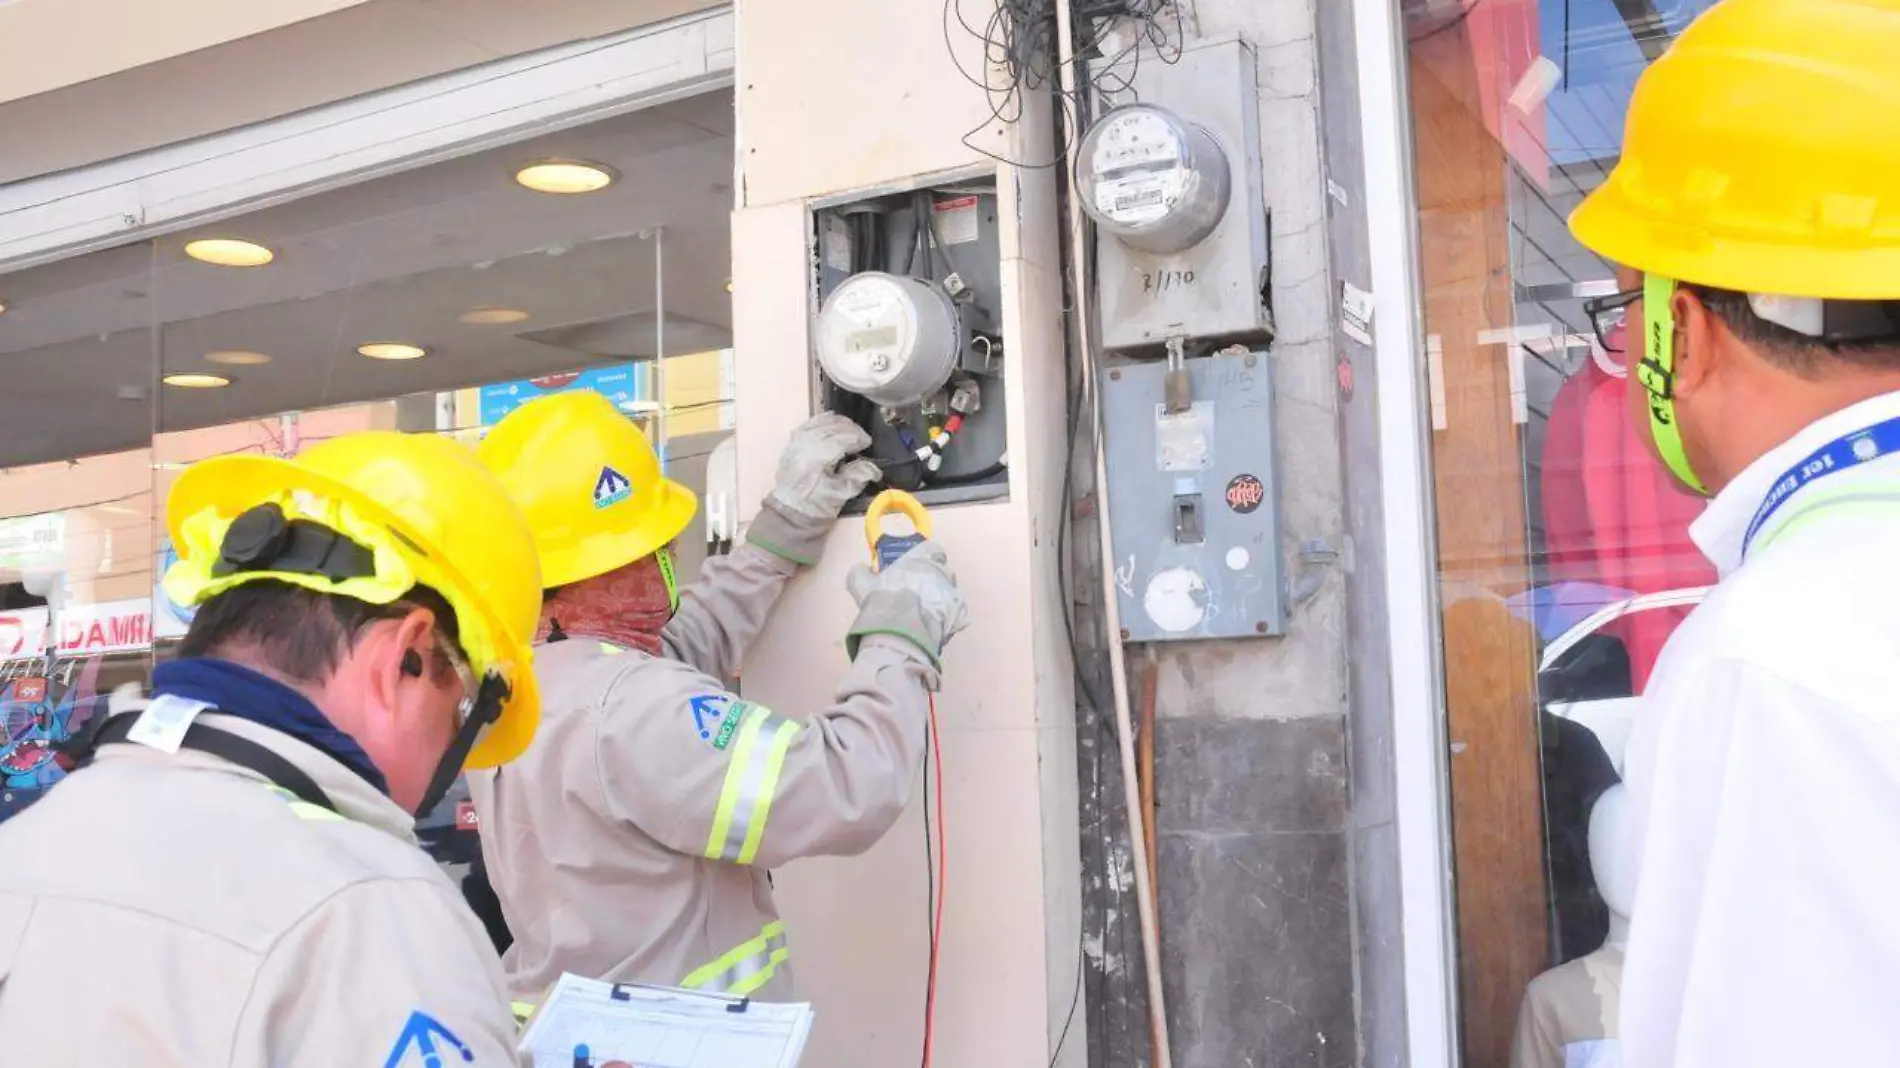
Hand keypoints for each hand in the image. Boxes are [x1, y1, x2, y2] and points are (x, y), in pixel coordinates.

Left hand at [768, 413, 881, 520]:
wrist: (789, 514)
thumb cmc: (816, 506)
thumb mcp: (841, 495)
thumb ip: (858, 477)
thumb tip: (874, 468)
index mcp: (818, 458)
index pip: (841, 439)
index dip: (857, 438)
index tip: (868, 443)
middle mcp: (805, 446)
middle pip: (831, 428)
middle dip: (850, 429)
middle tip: (862, 437)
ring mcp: (796, 444)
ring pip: (818, 423)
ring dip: (836, 423)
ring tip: (849, 429)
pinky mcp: (791, 446)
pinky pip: (807, 425)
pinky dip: (820, 422)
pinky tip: (829, 423)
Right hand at [844, 540, 969, 665]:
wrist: (900, 630)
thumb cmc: (882, 600)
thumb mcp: (861, 583)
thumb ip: (861, 572)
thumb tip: (862, 568)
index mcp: (922, 557)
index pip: (932, 548)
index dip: (926, 556)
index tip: (916, 565)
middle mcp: (942, 571)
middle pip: (942, 571)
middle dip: (933, 579)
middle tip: (916, 592)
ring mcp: (953, 593)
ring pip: (950, 593)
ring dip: (940, 599)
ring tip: (924, 612)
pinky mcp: (959, 616)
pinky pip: (957, 615)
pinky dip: (948, 619)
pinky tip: (933, 626)